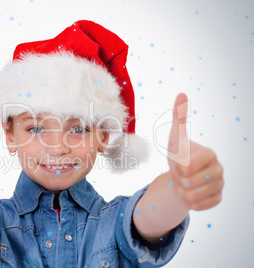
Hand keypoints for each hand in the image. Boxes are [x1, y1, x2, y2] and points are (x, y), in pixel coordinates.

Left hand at [167, 93, 223, 210]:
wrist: (181, 177)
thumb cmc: (178, 156)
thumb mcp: (175, 138)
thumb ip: (178, 117)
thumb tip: (182, 94)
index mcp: (210, 154)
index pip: (187, 166)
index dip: (177, 167)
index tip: (179, 163)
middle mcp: (219, 169)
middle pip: (188, 183)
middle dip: (178, 180)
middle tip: (180, 174)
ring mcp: (220, 186)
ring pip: (191, 196)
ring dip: (182, 192)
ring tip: (185, 183)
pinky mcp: (217, 200)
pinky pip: (197, 206)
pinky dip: (189, 202)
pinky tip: (191, 193)